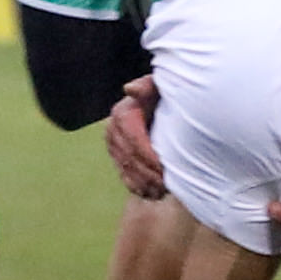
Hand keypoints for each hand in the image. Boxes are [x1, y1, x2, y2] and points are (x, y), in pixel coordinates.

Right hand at [103, 78, 168, 201]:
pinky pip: (124, 177)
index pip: (133, 140)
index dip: (148, 156)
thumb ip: (148, 86)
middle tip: (167, 184)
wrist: (162, 107)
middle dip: (148, 173)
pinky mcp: (117, 158)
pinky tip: (153, 194)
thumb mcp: (159, 88)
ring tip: (162, 191)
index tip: (165, 168)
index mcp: (122, 114)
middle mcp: (113, 130)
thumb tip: (129, 90)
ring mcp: (113, 146)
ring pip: (126, 170)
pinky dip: (138, 188)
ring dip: (144, 183)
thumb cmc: (165, 96)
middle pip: (129, 158)